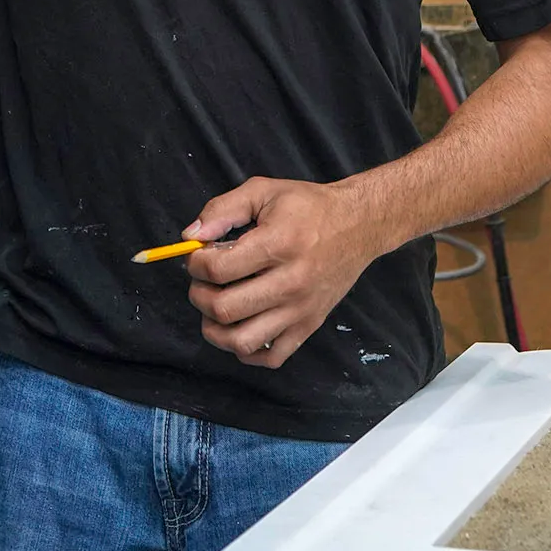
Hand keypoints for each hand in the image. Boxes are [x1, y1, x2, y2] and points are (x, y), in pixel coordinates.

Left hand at [181, 176, 392, 368]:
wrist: (359, 224)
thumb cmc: (309, 207)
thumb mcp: (264, 192)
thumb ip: (222, 209)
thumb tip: (190, 236)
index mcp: (277, 245)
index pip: (218, 269)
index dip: (196, 263)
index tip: (199, 256)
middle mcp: (290, 283)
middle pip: (224, 309)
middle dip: (199, 296)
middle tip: (203, 282)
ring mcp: (300, 310)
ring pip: (242, 342)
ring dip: (215, 329)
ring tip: (216, 309)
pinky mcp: (309, 326)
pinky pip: (270, 357)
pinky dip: (246, 350)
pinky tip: (241, 326)